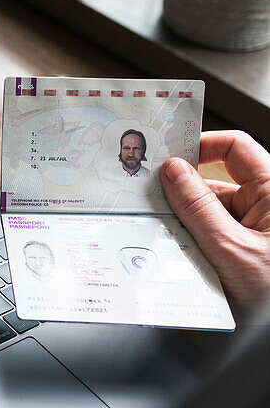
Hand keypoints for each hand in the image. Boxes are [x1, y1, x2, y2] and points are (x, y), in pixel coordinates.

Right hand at [161, 130, 269, 312]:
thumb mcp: (230, 249)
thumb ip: (198, 208)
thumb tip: (172, 171)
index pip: (235, 147)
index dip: (201, 146)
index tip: (165, 158)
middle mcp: (266, 207)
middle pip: (214, 185)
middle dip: (181, 198)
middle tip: (150, 207)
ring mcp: (256, 230)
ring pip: (208, 215)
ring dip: (184, 228)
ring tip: (167, 245)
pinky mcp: (246, 252)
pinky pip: (211, 238)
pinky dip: (192, 246)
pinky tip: (178, 261)